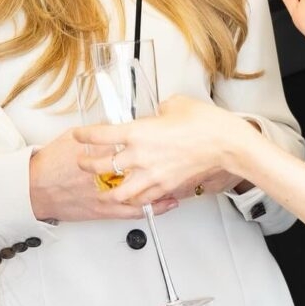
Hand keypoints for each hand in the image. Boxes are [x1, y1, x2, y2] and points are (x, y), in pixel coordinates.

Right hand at [29, 127, 178, 221]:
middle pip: (146, 163)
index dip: (157, 135)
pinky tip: (168, 202)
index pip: (135, 139)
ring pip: (146, 189)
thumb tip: (116, 124)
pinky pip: (136, 210)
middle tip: (188, 153)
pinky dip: (155, 206)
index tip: (173, 132)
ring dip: (166, 185)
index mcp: (101, 148)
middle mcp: (107, 171)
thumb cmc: (52, 163)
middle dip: (168, 158)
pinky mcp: (105, 210)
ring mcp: (108, 192)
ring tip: (186, 180)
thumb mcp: (75, 136)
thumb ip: (98, 132)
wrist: (35, 188)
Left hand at [74, 96, 260, 205]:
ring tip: (101, 190)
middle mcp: (140, 156)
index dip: (84, 135)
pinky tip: (131, 198)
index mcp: (138, 132)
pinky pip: (143, 199)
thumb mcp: (175, 104)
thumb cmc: (204, 123)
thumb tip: (156, 114)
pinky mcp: (166, 187)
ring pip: (118, 191)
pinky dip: (134, 200)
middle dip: (87, 165)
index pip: (100, 135)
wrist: (225, 144)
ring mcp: (152, 175)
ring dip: (107, 191)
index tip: (79, 135)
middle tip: (82, 163)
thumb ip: (159, 110)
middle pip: (101, 166)